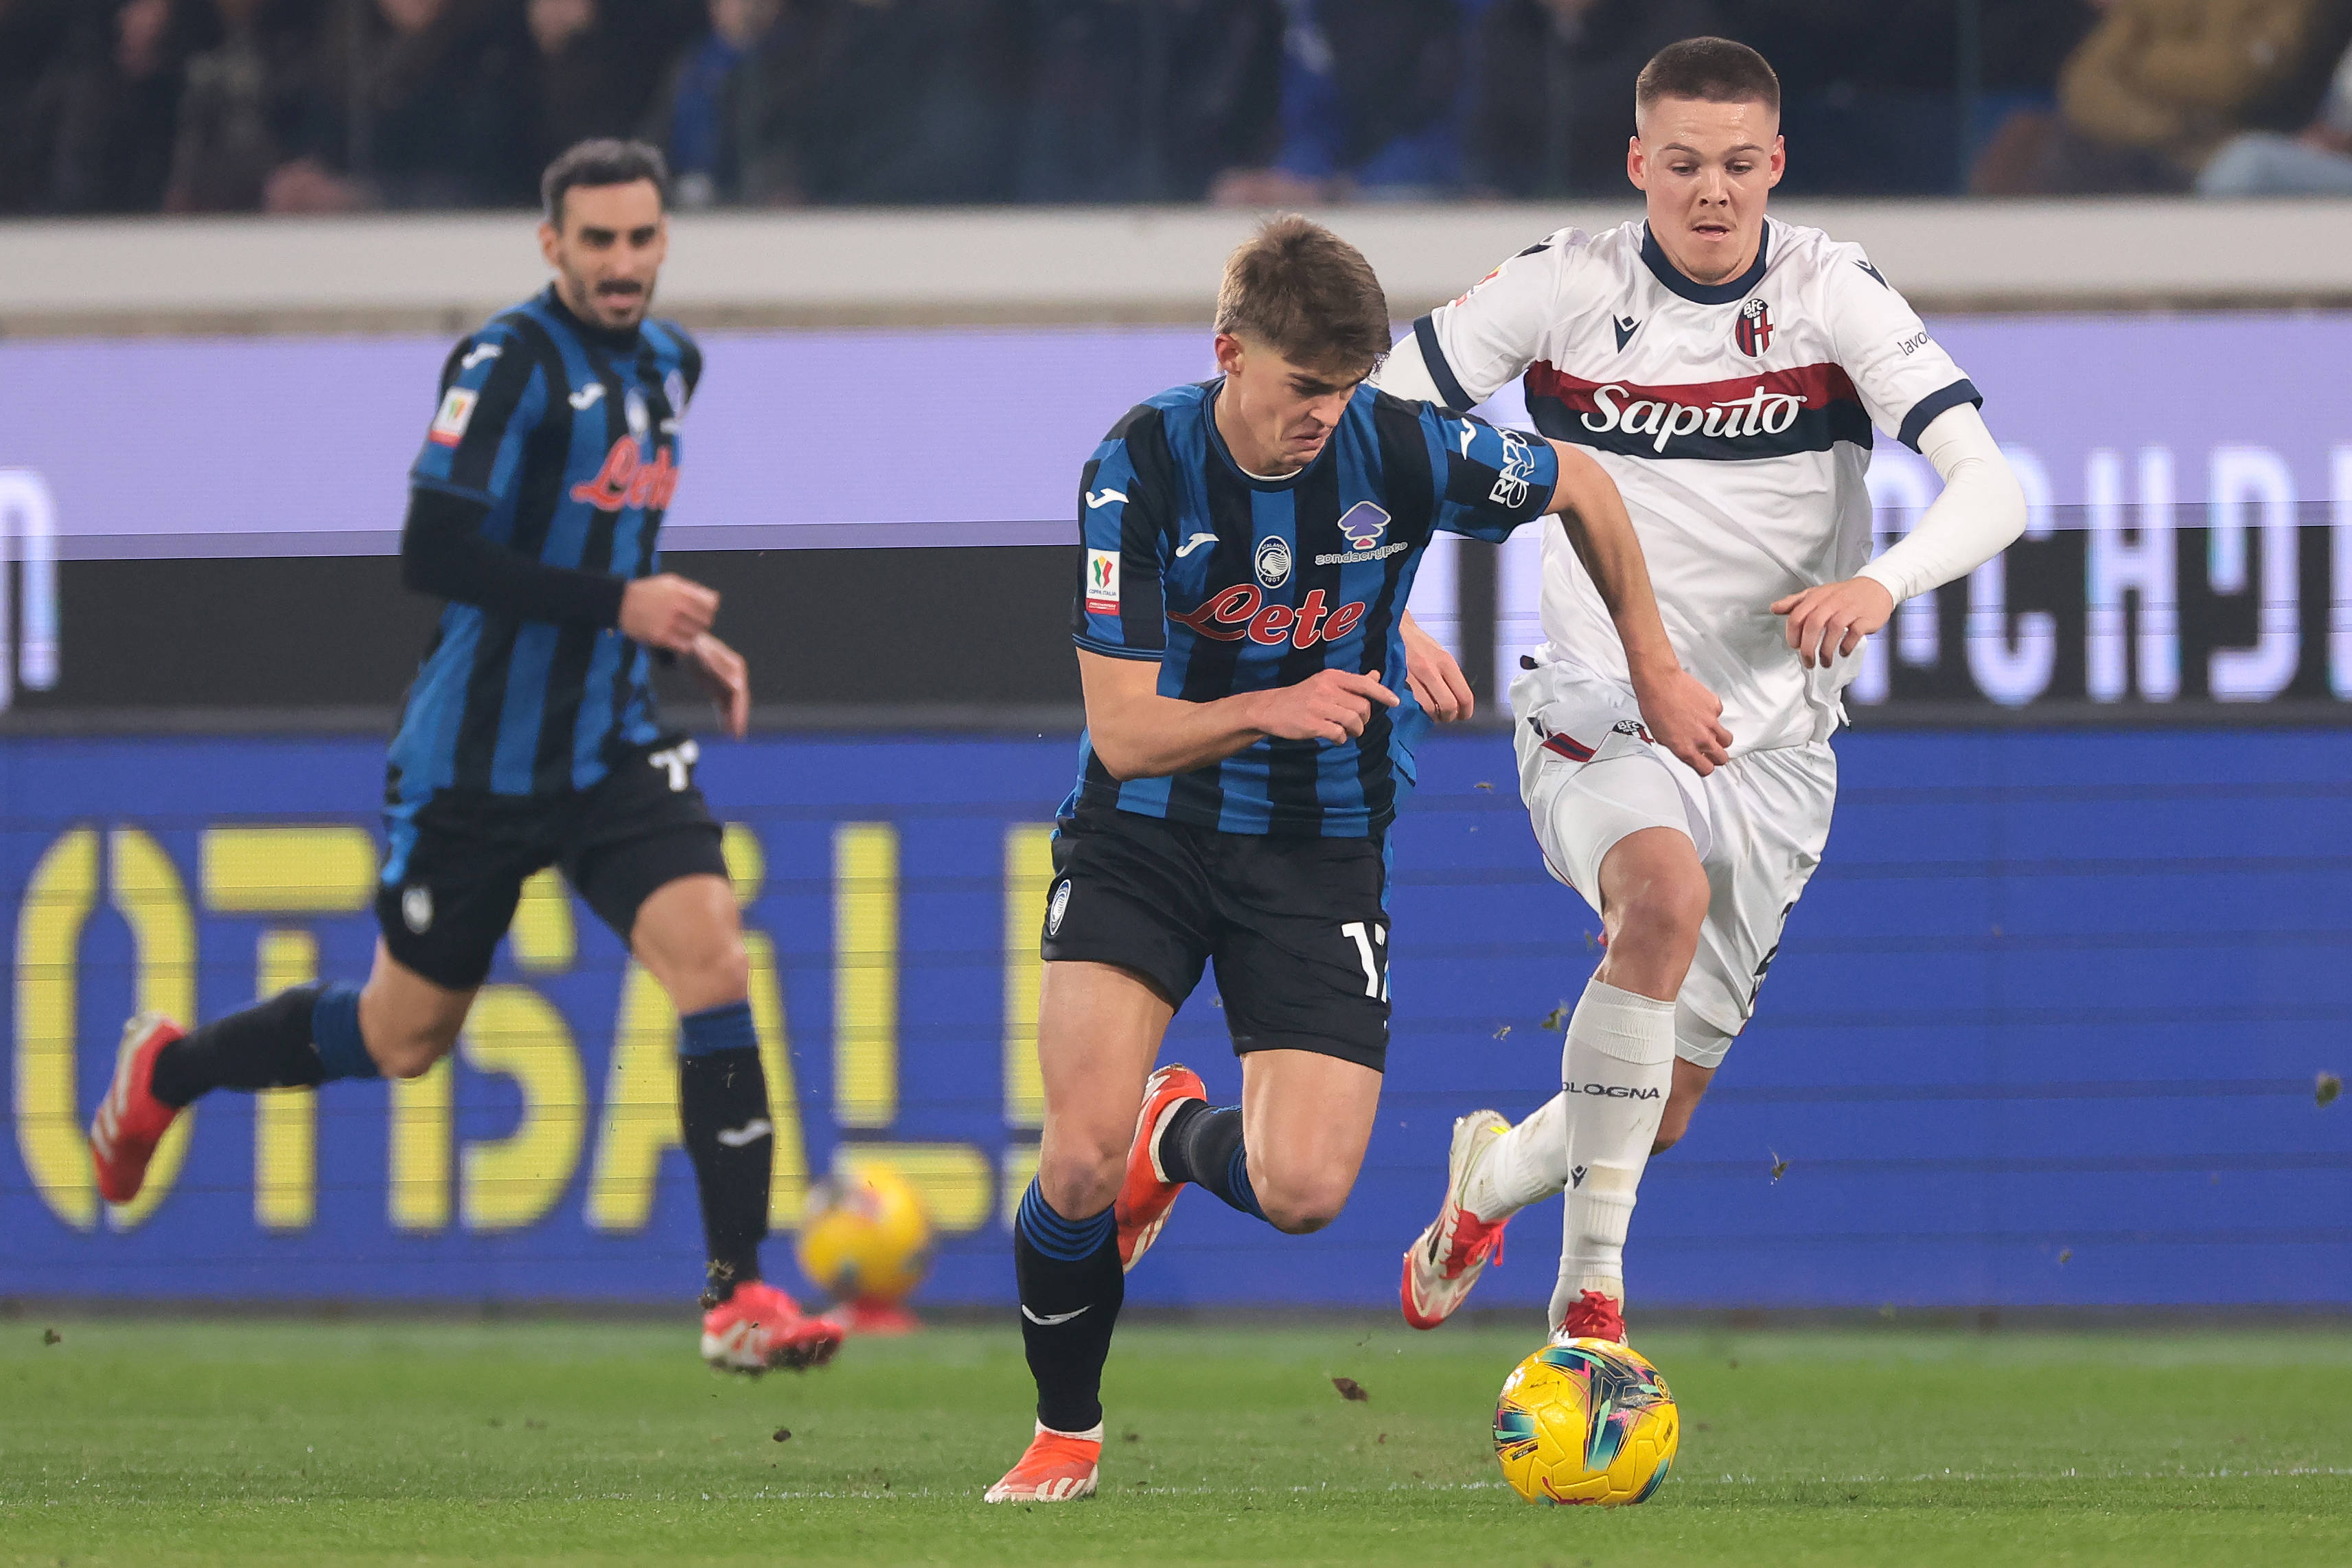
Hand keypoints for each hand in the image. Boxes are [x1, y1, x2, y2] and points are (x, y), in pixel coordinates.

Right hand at [620, 573, 718, 653]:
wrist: (620, 602)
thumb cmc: (647, 591)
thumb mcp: (669, 582)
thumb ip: (692, 590)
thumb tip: (715, 600)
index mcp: (681, 590)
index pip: (711, 604)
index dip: (709, 609)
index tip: (702, 611)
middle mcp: (677, 605)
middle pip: (706, 620)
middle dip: (702, 622)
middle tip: (691, 623)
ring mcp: (669, 622)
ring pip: (696, 634)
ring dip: (692, 634)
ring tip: (681, 630)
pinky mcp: (660, 637)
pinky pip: (684, 645)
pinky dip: (683, 644)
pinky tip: (676, 639)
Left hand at [685, 632, 748, 738]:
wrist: (684, 643)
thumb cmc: (694, 648)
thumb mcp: (704, 657)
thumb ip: (720, 670)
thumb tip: (739, 686)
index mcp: (736, 667)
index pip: (740, 693)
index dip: (740, 710)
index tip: (738, 724)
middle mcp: (735, 675)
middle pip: (739, 700)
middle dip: (739, 717)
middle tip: (737, 735)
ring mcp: (726, 681)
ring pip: (732, 704)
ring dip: (732, 719)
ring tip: (732, 735)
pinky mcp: (717, 686)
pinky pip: (723, 703)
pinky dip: (724, 715)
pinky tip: (724, 727)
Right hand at [1247, 668, 1399, 743]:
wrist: (1270, 708)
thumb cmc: (1302, 696)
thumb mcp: (1325, 683)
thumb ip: (1351, 682)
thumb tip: (1376, 676)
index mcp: (1332, 676)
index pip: (1363, 683)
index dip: (1382, 693)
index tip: (1395, 702)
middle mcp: (1327, 689)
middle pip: (1362, 706)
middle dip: (1364, 718)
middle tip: (1355, 724)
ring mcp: (1319, 707)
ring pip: (1354, 721)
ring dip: (1355, 731)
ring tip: (1347, 732)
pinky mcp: (1312, 724)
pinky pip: (1339, 734)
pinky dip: (1341, 739)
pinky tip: (1334, 737)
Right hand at [1401, 615, 1473, 721]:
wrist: (1393, 630)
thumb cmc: (1417, 643)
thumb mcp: (1439, 654)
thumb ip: (1449, 676)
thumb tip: (1458, 699)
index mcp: (1445, 661)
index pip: (1464, 695)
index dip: (1465, 711)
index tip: (1463, 715)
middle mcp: (1430, 668)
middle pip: (1448, 705)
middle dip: (1448, 716)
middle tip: (1446, 717)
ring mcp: (1412, 676)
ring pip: (1429, 709)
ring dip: (1432, 716)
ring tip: (1431, 714)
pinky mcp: (1397, 681)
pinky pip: (1411, 704)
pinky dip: (1416, 711)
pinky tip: (1417, 708)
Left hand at [1630, 664, 1732, 775]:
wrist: (1660, 683)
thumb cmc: (1655, 706)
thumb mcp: (1660, 736)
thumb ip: (1677, 747)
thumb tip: (1683, 749)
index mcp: (1686, 749)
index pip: (1706, 769)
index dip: (1705, 768)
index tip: (1704, 764)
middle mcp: (1701, 738)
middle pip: (1722, 758)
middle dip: (1718, 757)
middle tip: (1713, 753)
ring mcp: (1711, 723)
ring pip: (1727, 739)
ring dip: (1720, 739)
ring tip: (1711, 733)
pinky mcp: (1715, 707)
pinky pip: (1719, 716)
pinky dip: (1712, 715)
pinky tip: (1700, 710)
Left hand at [1770, 577, 1895, 669]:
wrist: (1877, 586)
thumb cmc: (1844, 594)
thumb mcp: (1818, 593)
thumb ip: (1795, 602)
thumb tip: (1774, 608)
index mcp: (1818, 597)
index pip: (1797, 616)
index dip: (1793, 635)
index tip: (1795, 647)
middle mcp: (1832, 601)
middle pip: (1813, 625)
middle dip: (1808, 648)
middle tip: (1808, 661)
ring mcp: (1850, 609)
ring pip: (1833, 630)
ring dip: (1826, 651)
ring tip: (1825, 662)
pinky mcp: (1865, 618)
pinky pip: (1854, 633)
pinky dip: (1846, 646)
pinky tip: (1843, 652)